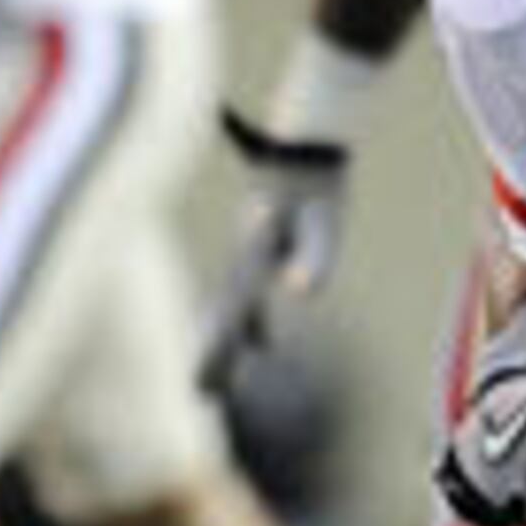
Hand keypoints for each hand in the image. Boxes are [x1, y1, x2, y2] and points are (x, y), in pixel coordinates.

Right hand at [197, 108, 352, 394]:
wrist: (310, 132)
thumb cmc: (320, 177)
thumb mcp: (324, 217)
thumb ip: (314, 256)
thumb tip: (298, 292)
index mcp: (256, 253)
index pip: (232, 312)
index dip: (218, 349)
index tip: (201, 384)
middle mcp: (247, 253)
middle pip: (227, 312)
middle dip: (215, 353)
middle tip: (202, 394)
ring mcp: (254, 248)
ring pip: (234, 305)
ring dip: (228, 341)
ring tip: (217, 384)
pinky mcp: (267, 245)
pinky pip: (252, 293)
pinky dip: (253, 322)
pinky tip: (263, 345)